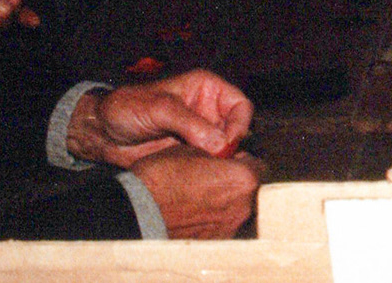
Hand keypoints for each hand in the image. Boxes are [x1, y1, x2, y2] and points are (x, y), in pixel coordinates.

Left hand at [68, 68, 253, 167]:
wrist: (101, 132)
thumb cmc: (126, 108)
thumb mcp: (160, 109)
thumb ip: (191, 124)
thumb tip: (222, 144)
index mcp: (207, 89)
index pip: (241, 106)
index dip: (239, 125)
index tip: (228, 144)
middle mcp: (208, 110)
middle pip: (237, 129)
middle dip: (231, 146)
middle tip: (217, 161)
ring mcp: (199, 132)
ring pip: (225, 148)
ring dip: (218, 160)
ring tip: (203, 168)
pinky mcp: (190, 152)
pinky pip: (208, 162)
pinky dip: (206, 169)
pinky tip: (194, 173)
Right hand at [129, 144, 263, 238]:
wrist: (136, 212)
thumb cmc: (161, 178)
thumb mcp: (190, 150)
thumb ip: (215, 154)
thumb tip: (223, 155)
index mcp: (243, 179)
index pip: (255, 165)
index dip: (240, 161)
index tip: (226, 161)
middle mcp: (244, 206)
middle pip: (248, 189)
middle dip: (234, 183)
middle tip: (211, 178)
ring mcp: (229, 227)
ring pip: (235, 208)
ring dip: (223, 202)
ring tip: (198, 197)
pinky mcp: (214, 242)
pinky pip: (220, 225)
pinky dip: (211, 219)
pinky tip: (191, 213)